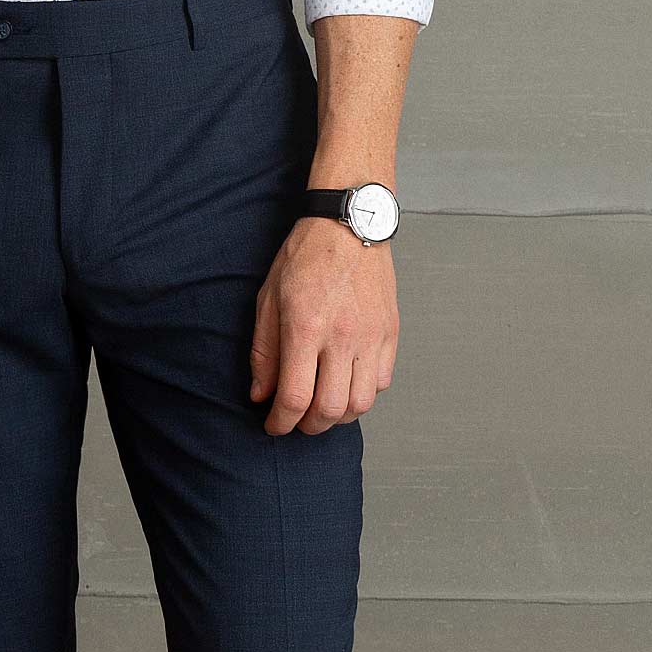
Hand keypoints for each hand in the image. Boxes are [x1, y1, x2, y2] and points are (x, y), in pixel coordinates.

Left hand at [249, 217, 397, 435]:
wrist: (349, 225)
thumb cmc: (306, 257)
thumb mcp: (268, 300)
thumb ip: (264, 352)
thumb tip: (261, 394)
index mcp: (306, 328)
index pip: (295, 396)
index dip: (281, 422)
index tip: (273, 425)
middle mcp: (343, 336)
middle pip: (331, 408)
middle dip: (309, 426)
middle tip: (297, 421)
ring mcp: (371, 336)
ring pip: (361, 402)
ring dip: (339, 416)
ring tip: (322, 408)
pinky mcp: (390, 332)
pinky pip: (382, 381)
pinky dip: (363, 394)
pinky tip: (346, 385)